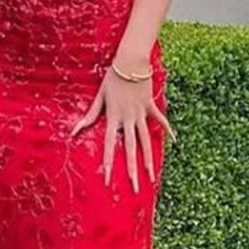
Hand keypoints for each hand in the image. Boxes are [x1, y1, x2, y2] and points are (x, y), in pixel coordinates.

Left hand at [70, 66, 174, 192]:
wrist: (131, 61)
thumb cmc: (112, 78)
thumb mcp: (99, 97)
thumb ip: (89, 116)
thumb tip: (73, 132)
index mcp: (113, 118)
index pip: (109, 145)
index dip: (108, 162)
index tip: (107, 179)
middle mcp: (128, 119)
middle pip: (130, 148)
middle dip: (132, 169)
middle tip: (136, 187)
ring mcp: (141, 114)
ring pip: (146, 140)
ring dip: (149, 159)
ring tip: (151, 175)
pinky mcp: (151, 106)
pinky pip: (160, 120)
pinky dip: (167, 129)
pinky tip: (174, 141)